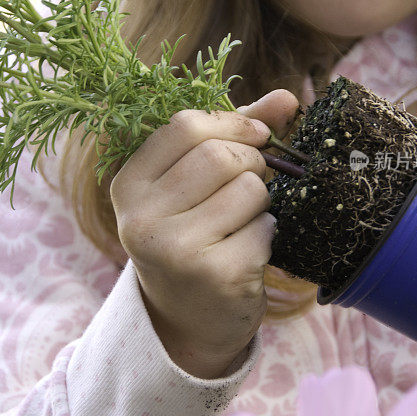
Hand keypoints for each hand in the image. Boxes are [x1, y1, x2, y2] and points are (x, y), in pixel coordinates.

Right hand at [110, 89, 298, 378]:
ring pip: (248, 189)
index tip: (257, 136)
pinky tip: (246, 251)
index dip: (232, 123)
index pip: (184, 125)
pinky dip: (266, 234)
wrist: (187, 319)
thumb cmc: (193, 234)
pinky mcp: (212, 276)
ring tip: (242, 221)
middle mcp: (140, 218)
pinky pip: (263, 228)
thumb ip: (235, 134)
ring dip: (260, 202)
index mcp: (128, 185)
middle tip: (253, 181)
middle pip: (220, 155)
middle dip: (252, 163)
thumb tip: (288, 96)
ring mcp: (174, 250)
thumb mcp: (196, 183)